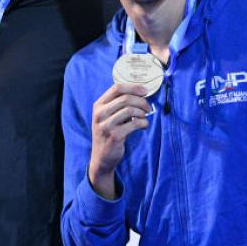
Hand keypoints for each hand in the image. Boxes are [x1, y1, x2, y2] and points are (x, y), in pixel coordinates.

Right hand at [87, 82, 151, 198]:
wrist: (102, 158)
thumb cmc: (109, 134)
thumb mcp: (107, 116)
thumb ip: (118, 104)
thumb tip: (141, 92)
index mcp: (98, 105)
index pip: (117, 88)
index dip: (133, 87)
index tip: (145, 91)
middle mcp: (100, 114)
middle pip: (125, 98)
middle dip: (141, 101)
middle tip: (148, 107)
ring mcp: (106, 125)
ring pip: (130, 110)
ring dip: (142, 112)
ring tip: (144, 117)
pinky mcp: (114, 136)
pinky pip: (134, 124)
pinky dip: (143, 123)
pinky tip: (144, 126)